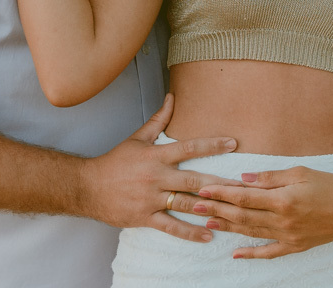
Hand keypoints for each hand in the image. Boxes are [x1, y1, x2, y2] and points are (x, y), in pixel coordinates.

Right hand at [78, 95, 242, 242]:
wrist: (88, 187)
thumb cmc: (115, 162)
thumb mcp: (137, 138)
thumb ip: (159, 120)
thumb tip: (172, 97)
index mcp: (156, 155)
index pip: (189, 147)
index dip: (212, 145)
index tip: (234, 144)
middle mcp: (156, 177)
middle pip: (194, 179)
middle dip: (221, 182)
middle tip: (244, 185)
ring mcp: (151, 199)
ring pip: (186, 203)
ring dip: (211, 208)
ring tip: (234, 211)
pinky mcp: (145, 217)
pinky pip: (172, 227)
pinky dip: (191, 232)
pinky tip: (209, 235)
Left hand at [176, 166, 332, 258]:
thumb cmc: (330, 184)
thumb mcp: (301, 172)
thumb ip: (270, 177)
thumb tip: (243, 178)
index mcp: (284, 199)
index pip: (245, 197)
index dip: (222, 193)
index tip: (204, 188)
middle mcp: (284, 221)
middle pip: (243, 215)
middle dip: (218, 209)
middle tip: (196, 205)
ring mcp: (289, 236)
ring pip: (252, 233)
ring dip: (229, 228)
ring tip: (208, 223)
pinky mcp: (296, 246)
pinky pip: (270, 251)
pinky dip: (252, 253)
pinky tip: (236, 253)